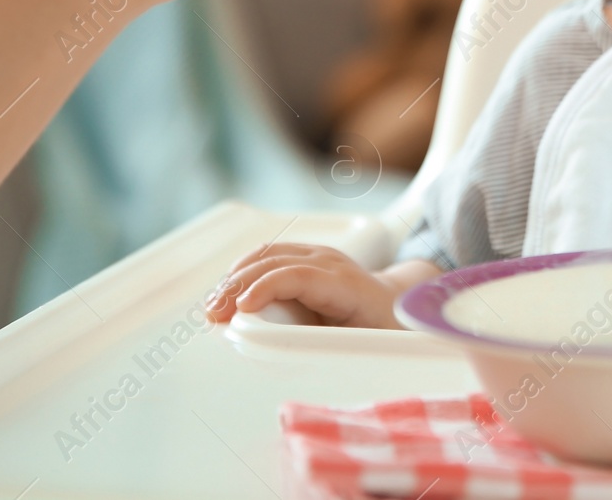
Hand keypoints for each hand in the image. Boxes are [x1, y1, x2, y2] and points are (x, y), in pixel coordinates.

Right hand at [203, 242, 439, 328]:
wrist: (399, 302)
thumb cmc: (387, 327)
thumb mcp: (371, 342)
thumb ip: (339, 347)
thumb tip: (302, 357)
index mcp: (346, 284)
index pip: (300, 275)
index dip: (267, 287)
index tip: (241, 309)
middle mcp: (329, 262)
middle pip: (275, 261)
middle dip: (239, 285)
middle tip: (214, 315)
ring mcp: (316, 255)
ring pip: (267, 254)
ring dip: (234, 277)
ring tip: (213, 307)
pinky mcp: (304, 257)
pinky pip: (268, 256)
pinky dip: (242, 272)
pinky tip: (226, 293)